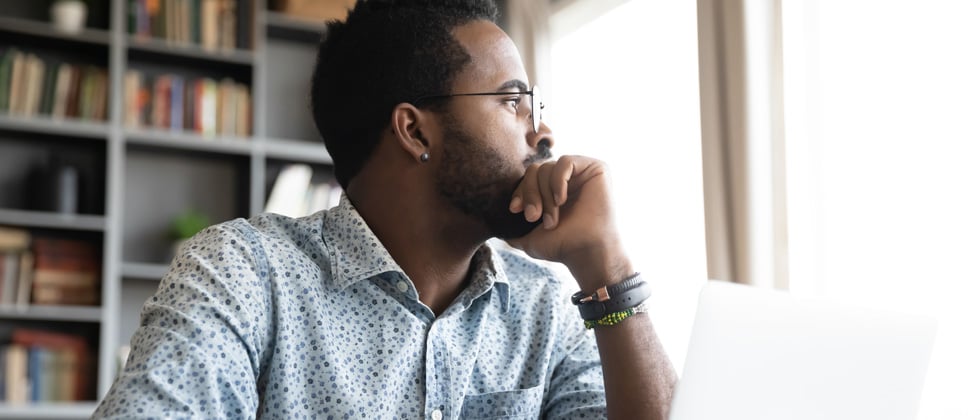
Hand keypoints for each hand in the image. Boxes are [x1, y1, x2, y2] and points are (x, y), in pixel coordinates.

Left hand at [506, 155, 632, 290]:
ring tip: (551, 219)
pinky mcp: (595, 168)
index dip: (520, 191)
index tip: (515, 210)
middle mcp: (567, 179)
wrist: (585, 252)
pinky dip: (557, 181)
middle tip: (533, 217)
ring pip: (547, 168)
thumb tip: (496, 226)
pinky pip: (565, 162)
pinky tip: (561, 200)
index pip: (528, 178)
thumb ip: (512, 228)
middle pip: (535, 171)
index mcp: (552, 190)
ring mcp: (581, 172)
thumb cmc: (562, 245)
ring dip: (544, 196)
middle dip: (530, 194)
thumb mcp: (529, 237)